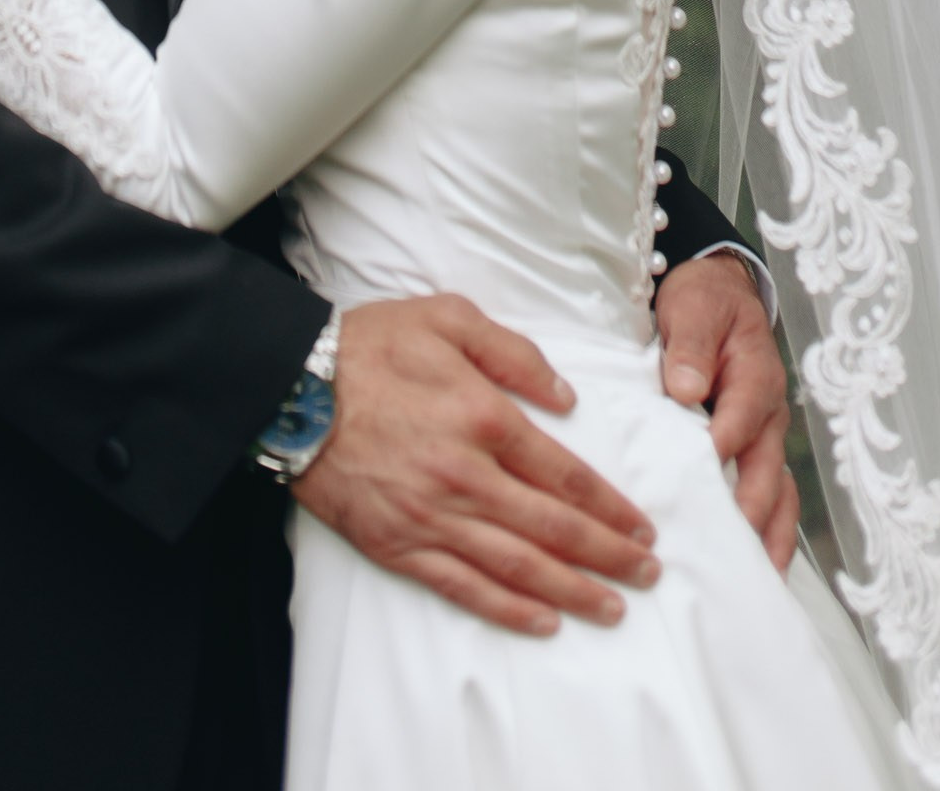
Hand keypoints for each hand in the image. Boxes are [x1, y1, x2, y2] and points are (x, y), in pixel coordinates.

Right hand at [291, 294, 660, 636]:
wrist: (292, 389)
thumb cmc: (370, 347)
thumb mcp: (447, 318)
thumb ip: (514, 353)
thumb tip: (566, 397)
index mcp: (484, 417)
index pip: (565, 475)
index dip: (609, 507)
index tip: (642, 527)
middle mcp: (466, 476)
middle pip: (553, 529)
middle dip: (608, 555)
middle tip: (647, 574)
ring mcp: (432, 517)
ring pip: (518, 567)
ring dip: (573, 590)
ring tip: (613, 606)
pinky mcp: (399, 546)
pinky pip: (464, 587)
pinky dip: (509, 610)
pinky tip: (543, 621)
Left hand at [655, 253, 798, 570]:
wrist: (721, 292)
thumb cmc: (703, 302)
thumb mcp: (692, 309)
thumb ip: (689, 347)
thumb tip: (686, 389)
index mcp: (754, 377)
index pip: (740, 421)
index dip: (722, 451)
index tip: (700, 485)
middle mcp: (768, 415)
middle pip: (768, 473)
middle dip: (753, 516)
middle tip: (732, 559)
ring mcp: (766, 437)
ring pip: (778, 495)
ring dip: (771, 539)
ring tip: (758, 586)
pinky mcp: (756, 451)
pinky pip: (769, 497)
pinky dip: (767, 533)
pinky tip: (755, 569)